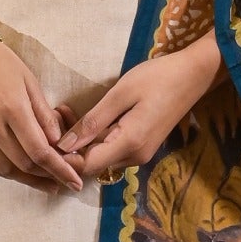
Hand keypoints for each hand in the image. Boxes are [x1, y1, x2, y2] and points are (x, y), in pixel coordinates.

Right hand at [0, 37, 82, 187]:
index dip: (59, 170)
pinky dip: (3, 171)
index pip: (40, 150)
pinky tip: (17, 172)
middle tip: (61, 180)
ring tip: (42, 180)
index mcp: (12, 107)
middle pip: (23, 164)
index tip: (74, 182)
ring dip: (25, 178)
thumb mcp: (29, 81)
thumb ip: (44, 115)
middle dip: (46, 176)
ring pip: (3, 169)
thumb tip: (60, 144)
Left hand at [62, 35, 223, 177]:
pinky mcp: (141, 147)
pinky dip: (93, 138)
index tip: (47, 133)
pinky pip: (110, 150)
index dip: (62, 157)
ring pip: (99, 157)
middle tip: (56, 115)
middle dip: (68, 146)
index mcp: (129, 144)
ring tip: (64, 113)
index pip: (85, 166)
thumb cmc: (158, 78)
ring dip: (79, 141)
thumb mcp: (121, 94)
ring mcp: (139, 154)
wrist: (194, 75)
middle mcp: (134, 157)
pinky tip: (83, 118)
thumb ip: (92, 122)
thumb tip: (64, 145)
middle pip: (90, 164)